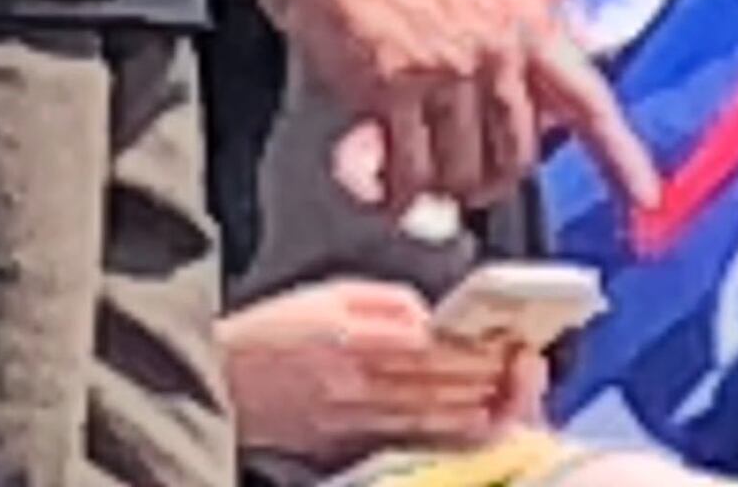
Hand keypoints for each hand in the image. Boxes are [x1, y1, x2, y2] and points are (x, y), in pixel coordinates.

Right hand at [218, 279, 522, 465]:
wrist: (220, 380)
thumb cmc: (270, 331)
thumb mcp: (325, 292)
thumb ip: (383, 300)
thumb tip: (429, 318)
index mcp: (351, 335)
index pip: (430, 345)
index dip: (472, 347)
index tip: (504, 343)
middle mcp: (355, 380)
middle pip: (434, 383)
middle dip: (482, 378)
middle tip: (518, 372)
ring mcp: (350, 418)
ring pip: (425, 416)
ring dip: (469, 410)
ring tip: (501, 401)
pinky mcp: (343, 443)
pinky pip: (402, 437)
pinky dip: (437, 432)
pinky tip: (461, 427)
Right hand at [250, 0, 659, 216]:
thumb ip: (513, 27)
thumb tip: (551, 75)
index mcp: (519, 19)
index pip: (586, 96)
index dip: (619, 154)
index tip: (647, 200)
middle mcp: (492, 46)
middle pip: (517, 158)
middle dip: (489, 183)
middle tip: (460, 182)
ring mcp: (443, 68)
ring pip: (460, 174)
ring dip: (435, 187)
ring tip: (410, 168)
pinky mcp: (390, 87)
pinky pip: (408, 174)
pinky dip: (394, 190)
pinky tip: (379, 177)